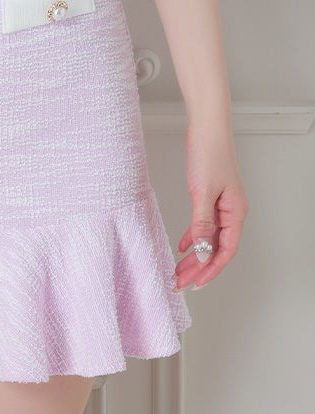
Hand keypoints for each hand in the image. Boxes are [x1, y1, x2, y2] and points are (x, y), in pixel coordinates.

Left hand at [172, 119, 248, 291]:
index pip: (225, 251)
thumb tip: (202, 254)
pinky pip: (204, 225)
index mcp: (235, 213)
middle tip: (180, 283)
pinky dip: (193, 237)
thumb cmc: (208, 155)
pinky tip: (183, 247)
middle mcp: (232, 212)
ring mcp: (222, 205)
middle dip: (199, 268)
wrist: (207, 128)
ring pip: (209, 238)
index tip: (195, 285)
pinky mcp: (211, 197)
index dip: (210, 270)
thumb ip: (202, 225)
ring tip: (178, 270)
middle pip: (217, 248)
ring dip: (195, 256)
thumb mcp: (202, 193)